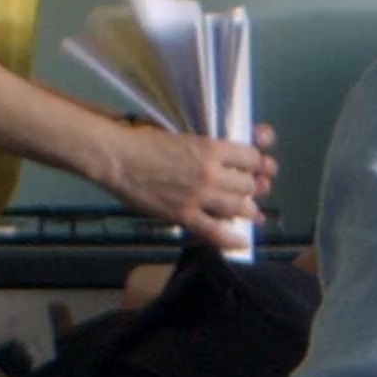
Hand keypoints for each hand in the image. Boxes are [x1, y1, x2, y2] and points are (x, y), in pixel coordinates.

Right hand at [98, 121, 278, 252]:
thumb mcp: (184, 135)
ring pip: (239, 207)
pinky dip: (231, 238)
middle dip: (255, 188)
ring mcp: (198, 196)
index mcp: (211, 147)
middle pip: (249, 184)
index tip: (258, 167)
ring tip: (253, 214)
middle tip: (254, 191)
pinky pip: (214, 232)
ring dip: (249, 211)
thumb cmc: (145, 141)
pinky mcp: (183, 215)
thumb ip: (207, 146)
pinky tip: (241, 241)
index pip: (251, 157)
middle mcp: (210, 172)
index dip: (257, 163)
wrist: (118, 158)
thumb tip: (224, 154)